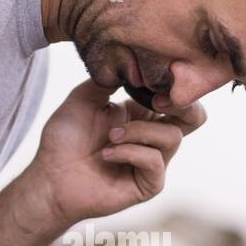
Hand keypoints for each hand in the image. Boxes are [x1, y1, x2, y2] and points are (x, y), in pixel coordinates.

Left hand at [23, 80, 205, 229]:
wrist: (50, 177)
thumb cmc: (64, 141)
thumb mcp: (83, 98)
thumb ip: (109, 78)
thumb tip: (133, 62)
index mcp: (140, 115)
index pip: (175, 97)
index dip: (174, 85)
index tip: (156, 75)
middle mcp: (151, 137)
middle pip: (195, 118)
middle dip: (184, 105)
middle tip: (156, 101)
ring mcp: (151, 162)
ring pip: (172, 137)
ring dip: (139, 132)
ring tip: (110, 136)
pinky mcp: (148, 184)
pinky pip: (155, 161)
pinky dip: (130, 152)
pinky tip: (106, 154)